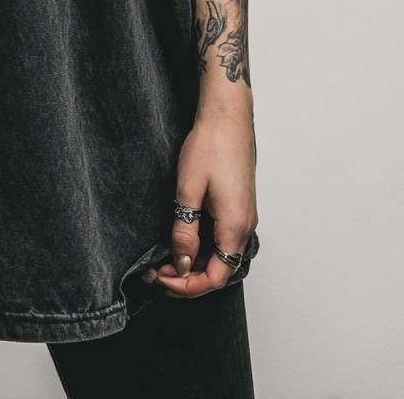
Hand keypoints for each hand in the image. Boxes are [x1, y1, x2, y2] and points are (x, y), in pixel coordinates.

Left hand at [151, 108, 257, 298]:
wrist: (227, 117)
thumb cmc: (210, 145)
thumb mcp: (188, 189)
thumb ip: (185, 230)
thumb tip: (182, 263)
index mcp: (235, 226)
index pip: (215, 277)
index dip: (187, 286)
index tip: (161, 278)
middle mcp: (246, 226)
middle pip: (220, 271)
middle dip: (188, 278)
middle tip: (157, 271)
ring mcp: (245, 216)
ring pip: (222, 256)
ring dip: (196, 263)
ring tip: (166, 258)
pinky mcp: (240, 207)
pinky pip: (224, 239)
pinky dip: (204, 248)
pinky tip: (184, 240)